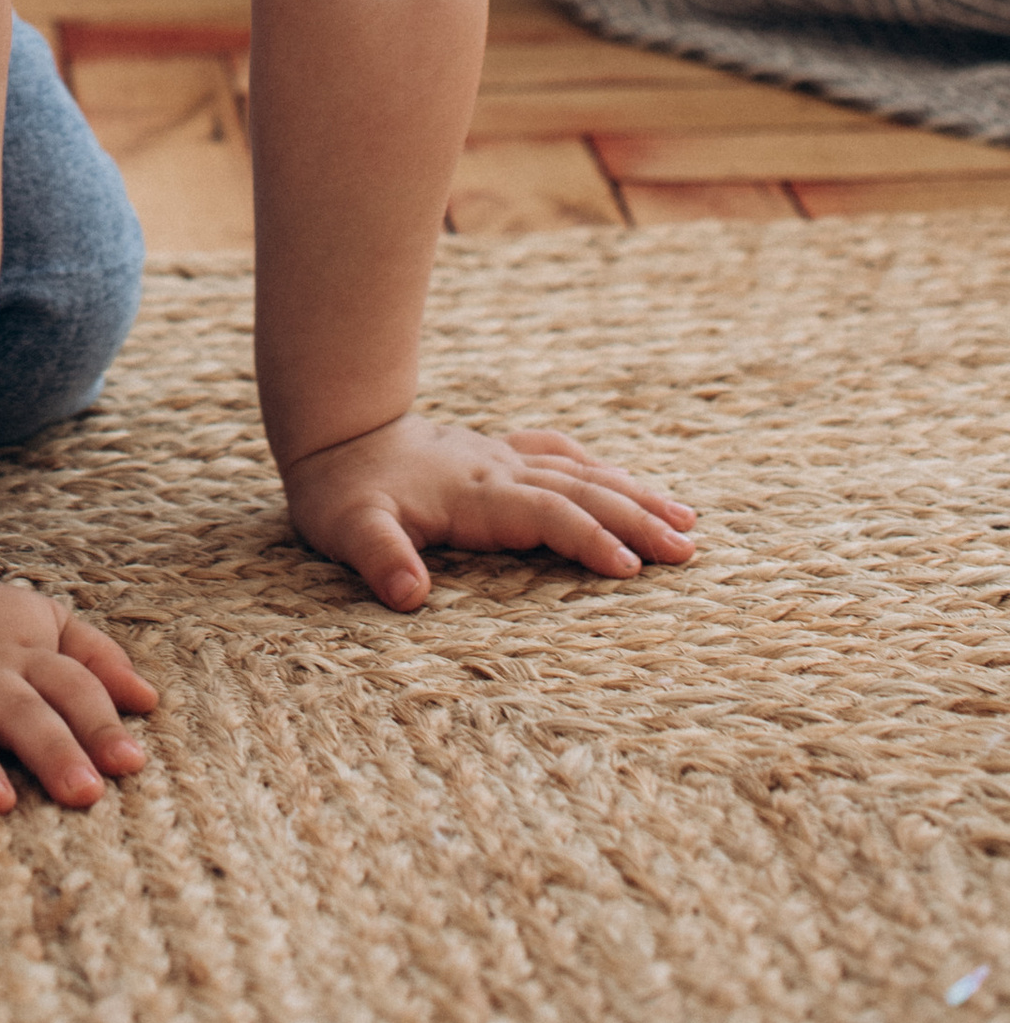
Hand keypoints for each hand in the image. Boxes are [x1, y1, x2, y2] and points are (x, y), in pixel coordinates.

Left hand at [284, 414, 697, 610]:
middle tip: (690, 550)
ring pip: (581, 471)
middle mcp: (498, 470)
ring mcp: (501, 458)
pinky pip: (561, 456)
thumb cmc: (339, 492)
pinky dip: (600, 470)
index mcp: (473, 493)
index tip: (634, 568)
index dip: (589, 540)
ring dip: (633, 494)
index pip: (546, 514)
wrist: (332, 429)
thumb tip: (407, 593)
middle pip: (580, 491)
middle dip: (637, 519)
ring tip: (686, 519)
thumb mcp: (346, 530)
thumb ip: (378, 556)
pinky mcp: (496, 454)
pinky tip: (624, 482)